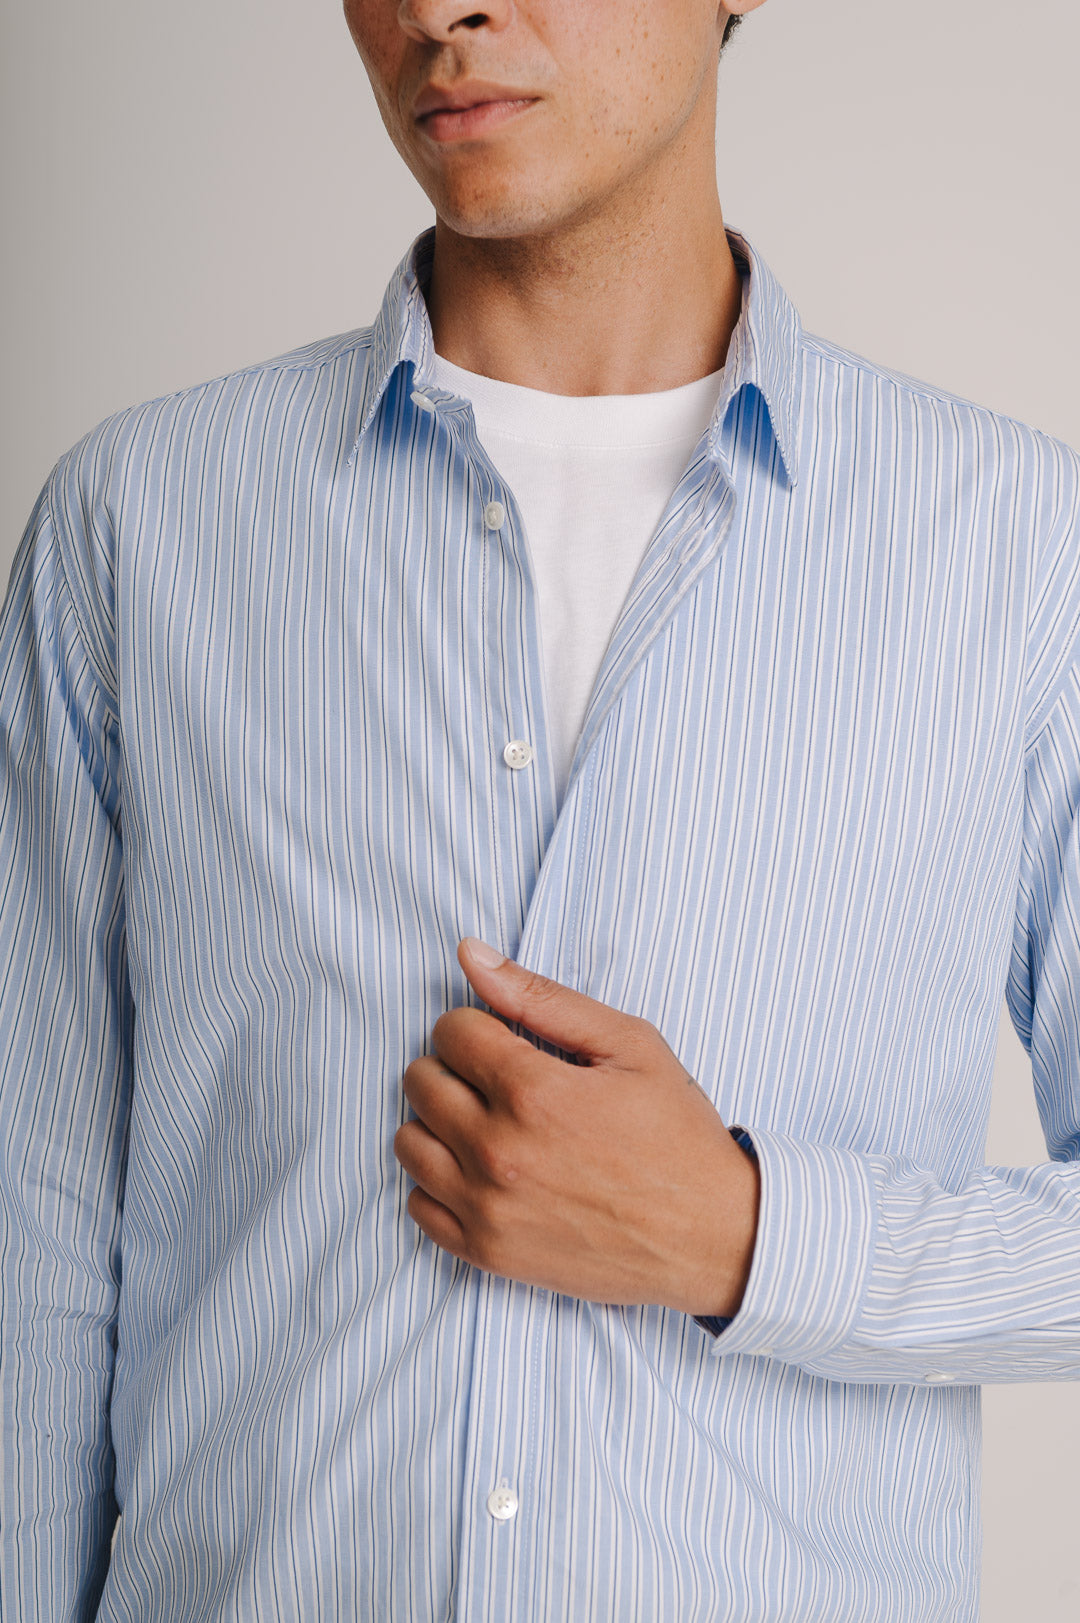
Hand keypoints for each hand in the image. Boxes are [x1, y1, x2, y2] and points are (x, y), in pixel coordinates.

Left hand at [394, 937, 759, 1317]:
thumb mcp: (628, 1045)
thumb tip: (471, 956)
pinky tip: (481, 1171)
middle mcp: (499, 1151)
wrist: (711, 1235)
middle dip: (454, 1067)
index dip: (477, 1025)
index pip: (450, 1032)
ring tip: (487, 1122)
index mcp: (533, 1092)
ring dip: (439, 1122)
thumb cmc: (676, 1135)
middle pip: (421, 1082)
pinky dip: (439, 1182)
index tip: (505, 1040)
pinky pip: (418, 1206)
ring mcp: (488, 1208)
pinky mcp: (488, 1253)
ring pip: (409, 1143)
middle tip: (499, 1079)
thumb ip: (541, 997)